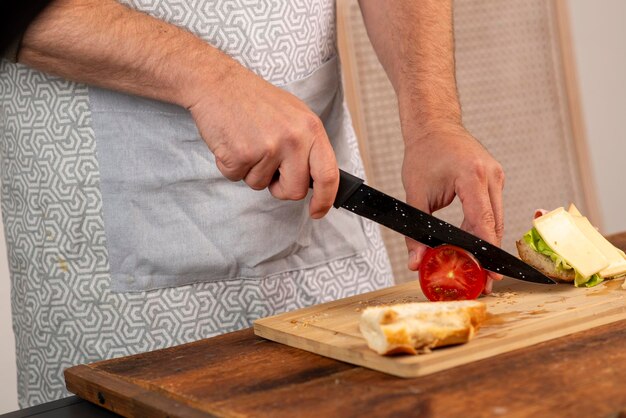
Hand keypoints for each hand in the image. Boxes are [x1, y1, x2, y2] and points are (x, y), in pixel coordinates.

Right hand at [186, 63, 338, 218]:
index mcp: (311, 129)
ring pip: (260, 185)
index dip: (325, 199)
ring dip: (250, 171)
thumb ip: (307, 146)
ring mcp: (268, 147)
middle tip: (267, 166)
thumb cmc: (254, 100)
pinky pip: (237, 178)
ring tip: (246, 141)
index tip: (317, 211)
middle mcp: (294, 139)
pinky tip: (232, 142)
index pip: (328, 174)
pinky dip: (230, 166)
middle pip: (294, 190)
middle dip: (279, 187)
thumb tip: (315, 178)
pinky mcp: (241, 155)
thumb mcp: (294, 116)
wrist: (218, 83)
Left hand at [402, 123, 504, 292]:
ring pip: (496, 219)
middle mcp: (491, 175)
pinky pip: (492, 209)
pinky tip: (472, 244)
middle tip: (483, 281)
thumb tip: (416, 262)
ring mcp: (496, 176)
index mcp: (473, 176)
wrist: (434, 126)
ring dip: (486, 242)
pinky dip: (483, 227)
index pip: (483, 221)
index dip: (485, 252)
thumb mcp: (414, 193)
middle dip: (488, 255)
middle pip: (495, 225)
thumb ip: (414, 231)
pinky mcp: (494, 179)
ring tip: (477, 267)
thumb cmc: (423, 153)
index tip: (489, 275)